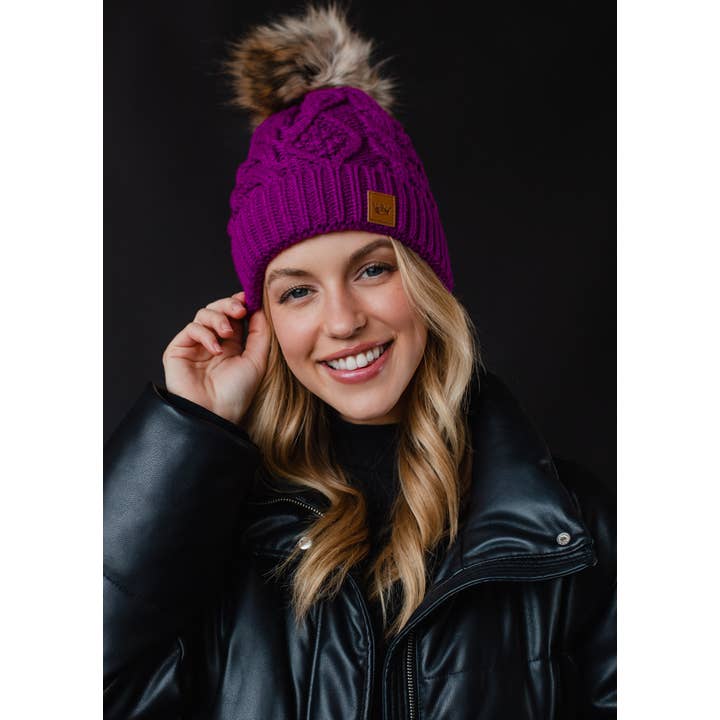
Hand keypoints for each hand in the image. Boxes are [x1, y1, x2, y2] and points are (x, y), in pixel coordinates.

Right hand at [161, 291, 270, 423]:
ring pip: (203, 314)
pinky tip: (215, 348)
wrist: (215, 415)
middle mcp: (213, 342)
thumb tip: (261, 307)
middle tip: (240, 310)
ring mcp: (195, 345)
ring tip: (228, 333)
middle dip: (229, 305)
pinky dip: (205, 333)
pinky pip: (191, 329)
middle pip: (218, 309)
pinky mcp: (179, 350)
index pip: (234, 315)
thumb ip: (260, 333)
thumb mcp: (257, 360)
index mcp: (233, 345)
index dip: (241, 303)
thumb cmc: (237, 393)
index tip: (251, 297)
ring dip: (218, 318)